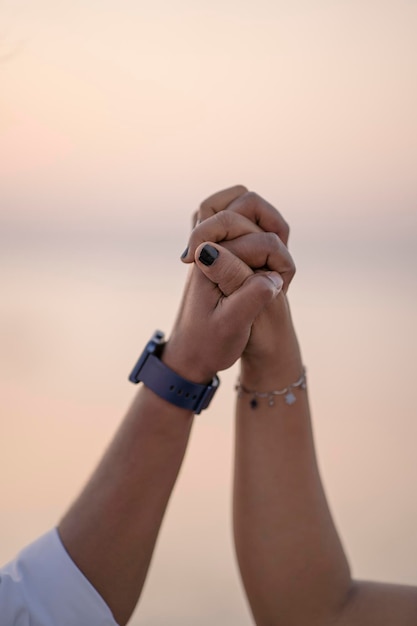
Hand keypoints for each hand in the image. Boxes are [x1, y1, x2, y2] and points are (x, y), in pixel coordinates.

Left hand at [183, 187, 300, 386]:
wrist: (190, 356)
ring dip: (263, 223)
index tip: (274, 284)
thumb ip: (250, 294)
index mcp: (208, 259)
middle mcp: (207, 246)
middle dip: (268, 229)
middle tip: (275, 262)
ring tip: (273, 254)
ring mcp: (211, 247)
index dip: (270, 252)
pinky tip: (263, 257)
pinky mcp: (218, 255)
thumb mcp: (231, 325)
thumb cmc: (208, 344)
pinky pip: (236, 222)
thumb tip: (271, 274)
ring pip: (241, 205)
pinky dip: (256, 229)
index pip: (248, 232)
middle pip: (245, 202)